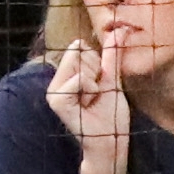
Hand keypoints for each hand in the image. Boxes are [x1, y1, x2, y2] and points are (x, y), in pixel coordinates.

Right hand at [44, 37, 129, 164]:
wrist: (111, 141)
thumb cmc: (111, 116)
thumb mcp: (112, 80)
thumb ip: (112, 55)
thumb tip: (120, 31)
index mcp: (66, 75)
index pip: (79, 47)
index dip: (97, 64)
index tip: (98, 85)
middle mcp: (56, 81)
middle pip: (78, 53)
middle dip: (96, 73)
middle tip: (95, 95)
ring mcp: (53, 91)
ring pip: (80, 66)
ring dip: (94, 84)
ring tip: (92, 101)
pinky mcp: (56, 100)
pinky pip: (79, 79)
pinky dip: (91, 90)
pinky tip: (88, 106)